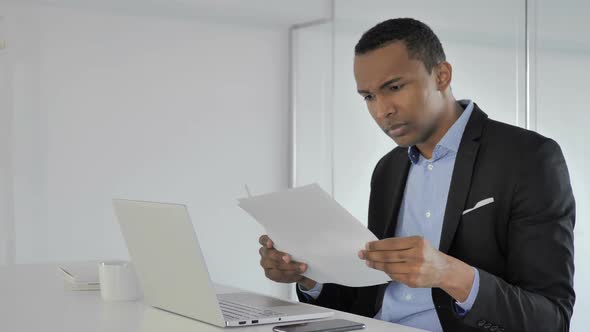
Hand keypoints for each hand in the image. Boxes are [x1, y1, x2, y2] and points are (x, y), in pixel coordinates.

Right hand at [258, 235, 316, 289]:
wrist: (298, 266)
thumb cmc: (294, 252)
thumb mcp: (294, 245)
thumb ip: (292, 243)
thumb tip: (303, 239)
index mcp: (268, 242)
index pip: (263, 240)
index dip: (266, 241)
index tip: (271, 243)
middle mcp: (265, 252)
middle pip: (268, 254)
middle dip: (279, 256)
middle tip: (289, 258)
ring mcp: (266, 264)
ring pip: (274, 266)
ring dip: (289, 267)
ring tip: (301, 267)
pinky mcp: (270, 274)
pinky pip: (278, 275)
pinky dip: (289, 275)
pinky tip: (298, 274)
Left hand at [359, 236, 473, 301]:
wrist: (444, 271)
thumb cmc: (428, 254)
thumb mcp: (418, 243)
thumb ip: (401, 244)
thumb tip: (378, 247)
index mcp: (417, 243)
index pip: (391, 243)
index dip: (377, 245)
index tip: (367, 245)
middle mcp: (416, 256)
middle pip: (388, 256)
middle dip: (372, 255)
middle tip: (362, 254)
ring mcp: (414, 270)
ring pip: (389, 267)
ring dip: (376, 264)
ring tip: (368, 262)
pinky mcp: (412, 281)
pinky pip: (394, 276)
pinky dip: (386, 272)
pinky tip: (381, 268)